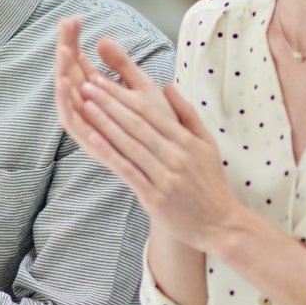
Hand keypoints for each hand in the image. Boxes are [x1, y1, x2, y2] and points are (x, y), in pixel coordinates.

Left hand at [61, 29, 241, 252]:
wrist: (218, 224)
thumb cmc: (210, 182)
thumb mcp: (207, 143)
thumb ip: (187, 113)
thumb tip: (167, 85)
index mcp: (187, 140)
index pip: (150, 111)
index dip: (124, 94)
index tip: (104, 80)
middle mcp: (176, 156)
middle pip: (137, 123)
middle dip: (110, 102)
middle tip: (88, 85)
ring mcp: (165, 177)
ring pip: (130, 144)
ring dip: (106, 123)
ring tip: (86, 106)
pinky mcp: (154, 197)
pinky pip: (128, 171)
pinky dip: (110, 154)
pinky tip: (94, 140)